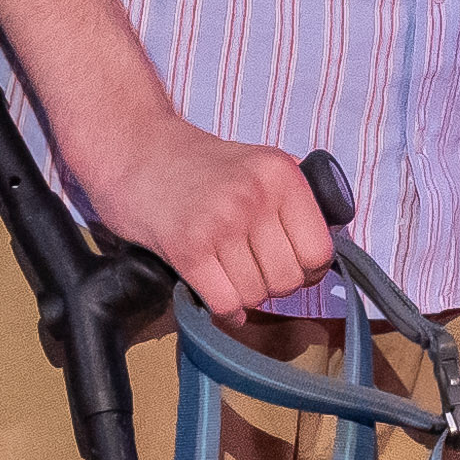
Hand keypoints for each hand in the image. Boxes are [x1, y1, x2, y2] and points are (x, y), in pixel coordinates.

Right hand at [73, 106, 340, 319]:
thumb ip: (293, 197)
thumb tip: (324, 248)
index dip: (307, 270)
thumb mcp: (256, 161)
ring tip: (226, 273)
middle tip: (250, 269)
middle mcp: (255, 196)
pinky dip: (223, 310)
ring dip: (243, 296)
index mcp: (281, 175)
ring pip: (256, 296)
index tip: (288, 266)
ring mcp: (221, 223)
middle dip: (271, 285)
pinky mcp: (188, 248)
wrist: (134, 149)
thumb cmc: (196, 164)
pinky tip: (215, 294)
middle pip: (288, 280)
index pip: (319, 253)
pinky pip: (225, 303)